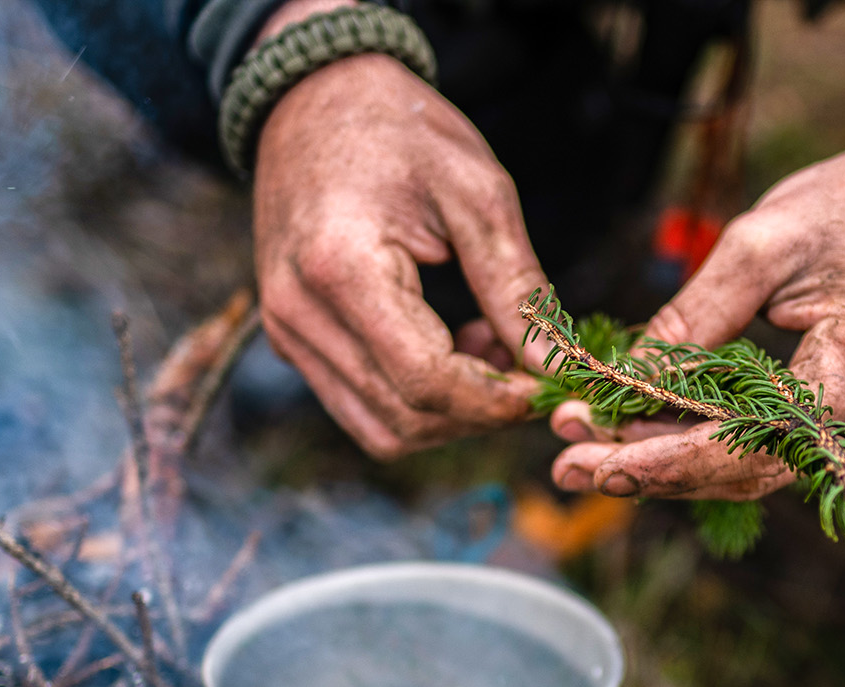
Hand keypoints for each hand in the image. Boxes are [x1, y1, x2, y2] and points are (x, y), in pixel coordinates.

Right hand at [252, 2, 547, 458]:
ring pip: (380, 429)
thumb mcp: (477, 192)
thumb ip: (517, 288)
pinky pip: (359, 405)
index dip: (494, 402)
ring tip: (490, 351)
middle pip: (403, 418)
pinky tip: (452, 348)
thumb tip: (558, 369)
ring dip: (448, 415)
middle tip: (529, 368)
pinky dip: (415, 400)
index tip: (545, 384)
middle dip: (478, 413)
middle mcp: (299, 314)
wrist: (315, 100)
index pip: (424, 382)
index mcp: (342, 269)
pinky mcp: (289, 340)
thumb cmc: (400, 130)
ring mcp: (286, 333)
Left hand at [549, 74, 844, 499]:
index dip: (670, 461)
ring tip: (583, 452)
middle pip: (749, 471)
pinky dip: (703, 443)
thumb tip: (625, 381)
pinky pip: (768, 446)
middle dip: (653, 470)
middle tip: (566, 465)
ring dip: (670, 462)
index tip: (597, 459)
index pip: (755, 442)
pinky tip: (638, 436)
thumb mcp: (764, 241)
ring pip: (754, 467)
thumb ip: (696, 318)